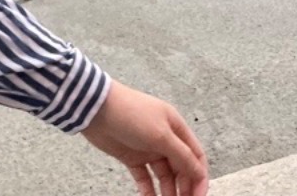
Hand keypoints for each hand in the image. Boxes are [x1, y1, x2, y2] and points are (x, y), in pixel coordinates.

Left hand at [82, 78, 207, 195]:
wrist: (96, 110)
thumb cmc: (130, 113)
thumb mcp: (161, 135)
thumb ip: (182, 155)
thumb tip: (199, 171)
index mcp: (176, 127)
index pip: (195, 156)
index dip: (200, 177)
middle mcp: (165, 138)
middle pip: (181, 168)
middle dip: (184, 188)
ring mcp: (148, 148)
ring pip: (164, 176)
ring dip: (168, 192)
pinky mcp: (133, 157)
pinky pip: (145, 178)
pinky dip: (149, 191)